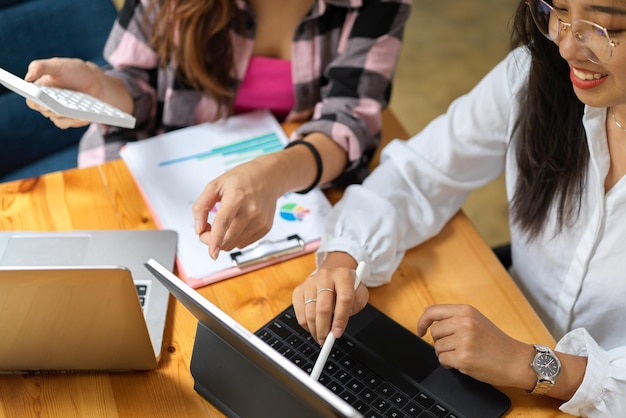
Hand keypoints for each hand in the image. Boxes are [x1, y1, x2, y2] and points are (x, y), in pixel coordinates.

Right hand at [24, 58, 104, 128]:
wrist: (95, 80)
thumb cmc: (74, 70)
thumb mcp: (57, 65)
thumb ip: (39, 67)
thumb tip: (27, 78)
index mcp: (41, 90)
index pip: (32, 101)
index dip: (35, 103)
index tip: (42, 103)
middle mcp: (48, 103)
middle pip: (45, 112)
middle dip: (53, 110)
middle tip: (59, 107)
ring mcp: (60, 112)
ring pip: (57, 119)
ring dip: (66, 115)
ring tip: (75, 109)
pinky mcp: (72, 118)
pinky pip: (70, 123)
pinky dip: (75, 119)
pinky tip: (82, 114)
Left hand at [192, 155, 285, 258]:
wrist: (268, 177)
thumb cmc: (241, 179)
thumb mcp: (215, 185)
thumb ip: (201, 206)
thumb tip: (198, 229)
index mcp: (237, 197)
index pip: (224, 222)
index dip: (215, 239)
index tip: (212, 253)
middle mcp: (251, 211)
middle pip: (228, 239)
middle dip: (212, 240)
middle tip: (207, 228)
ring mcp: (260, 222)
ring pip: (234, 244)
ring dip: (224, 239)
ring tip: (225, 222)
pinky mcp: (265, 229)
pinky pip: (243, 243)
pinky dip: (235, 238)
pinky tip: (237, 223)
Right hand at [292, 253, 368, 344]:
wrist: (333, 274)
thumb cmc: (347, 288)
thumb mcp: (359, 294)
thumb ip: (356, 305)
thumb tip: (340, 322)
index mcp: (343, 275)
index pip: (344, 299)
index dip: (341, 319)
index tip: (338, 333)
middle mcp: (325, 276)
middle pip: (323, 308)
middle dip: (324, 328)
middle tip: (326, 340)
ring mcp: (310, 282)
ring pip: (309, 312)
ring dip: (314, 329)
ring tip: (320, 336)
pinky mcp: (299, 289)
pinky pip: (299, 312)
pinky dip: (306, 325)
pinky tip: (313, 327)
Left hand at [417, 304, 534, 388]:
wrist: (516, 360)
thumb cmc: (497, 342)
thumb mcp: (476, 320)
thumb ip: (454, 317)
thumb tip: (428, 315)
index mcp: (466, 311)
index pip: (432, 311)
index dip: (422, 322)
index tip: (420, 330)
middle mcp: (464, 323)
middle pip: (434, 332)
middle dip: (440, 342)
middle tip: (456, 347)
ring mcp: (464, 340)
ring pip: (437, 348)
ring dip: (446, 354)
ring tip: (464, 354)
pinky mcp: (464, 357)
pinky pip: (443, 361)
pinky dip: (450, 364)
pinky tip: (464, 362)